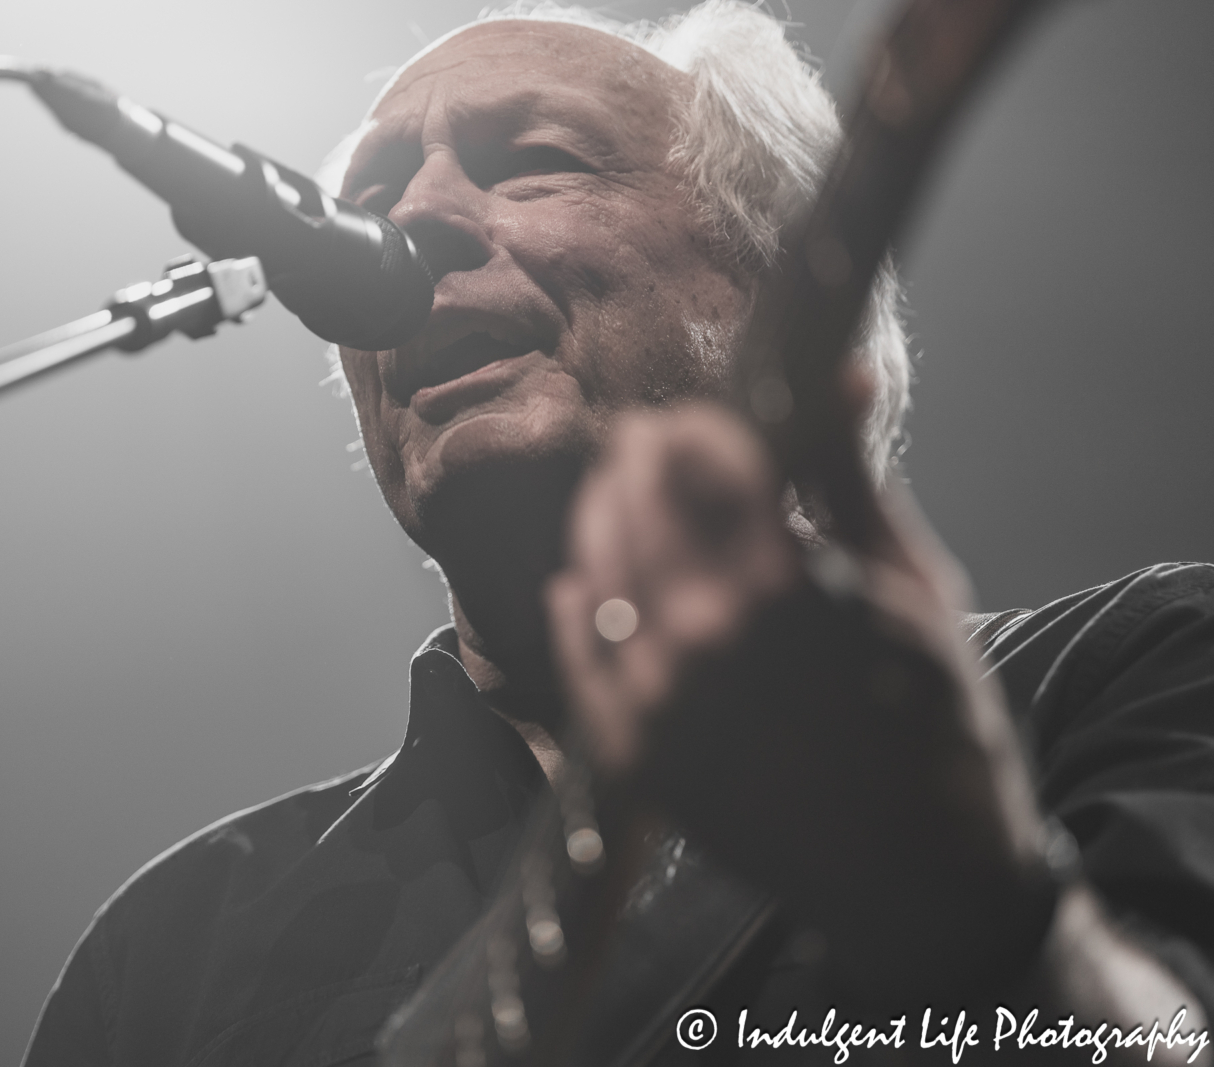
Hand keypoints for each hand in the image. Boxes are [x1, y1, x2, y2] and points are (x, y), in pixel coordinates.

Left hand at [546, 403, 1053, 1004]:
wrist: (918, 880)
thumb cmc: (938, 730)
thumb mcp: (914, 592)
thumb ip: (853, 481)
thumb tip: (840, 378)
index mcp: (783, 588)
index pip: (703, 465)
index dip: (692, 426)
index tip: (693, 413)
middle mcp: (703, 643)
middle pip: (634, 507)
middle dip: (637, 459)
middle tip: (645, 437)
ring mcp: (656, 705)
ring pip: (594, 572)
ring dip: (602, 521)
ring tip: (620, 498)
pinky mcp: (633, 757)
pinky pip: (576, 659)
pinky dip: (575, 608)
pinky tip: (581, 580)